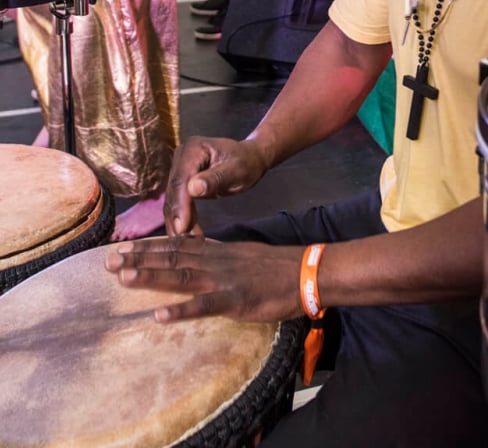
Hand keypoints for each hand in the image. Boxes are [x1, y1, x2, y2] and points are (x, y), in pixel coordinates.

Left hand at [105, 235, 302, 322]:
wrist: (307, 272)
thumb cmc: (276, 267)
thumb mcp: (243, 255)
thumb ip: (219, 256)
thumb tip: (198, 254)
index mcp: (218, 251)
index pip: (178, 245)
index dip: (149, 246)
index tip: (123, 247)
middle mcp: (216, 261)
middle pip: (173, 257)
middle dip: (140, 258)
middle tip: (108, 260)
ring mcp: (224, 280)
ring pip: (182, 276)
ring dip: (152, 276)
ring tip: (123, 278)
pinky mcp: (235, 299)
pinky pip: (205, 305)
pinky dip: (181, 310)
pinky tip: (160, 315)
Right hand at [163, 136, 269, 236]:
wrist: (251, 158)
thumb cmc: (247, 162)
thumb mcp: (237, 170)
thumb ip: (216, 179)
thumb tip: (193, 189)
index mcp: (193, 148)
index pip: (181, 179)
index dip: (181, 204)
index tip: (182, 227)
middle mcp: (181, 156)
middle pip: (174, 190)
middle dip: (178, 216)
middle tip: (183, 242)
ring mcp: (180, 168)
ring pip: (173, 199)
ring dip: (178, 221)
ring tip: (187, 243)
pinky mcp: (182, 180)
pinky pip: (178, 201)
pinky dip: (183, 218)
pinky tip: (189, 235)